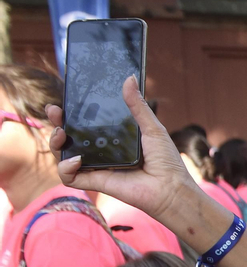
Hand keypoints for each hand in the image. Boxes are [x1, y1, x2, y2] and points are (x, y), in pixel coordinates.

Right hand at [46, 77, 197, 227]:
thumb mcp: (151, 128)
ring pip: (63, 155)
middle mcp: (100, 152)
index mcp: (112, 138)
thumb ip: (137, 105)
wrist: (172, 188)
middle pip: (69, 137)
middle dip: (56, 123)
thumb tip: (129, 78)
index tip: (64, 100)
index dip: (71, 112)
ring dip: (55, 143)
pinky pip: (69, 177)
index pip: (85, 123)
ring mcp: (96, 167)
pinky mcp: (95, 182)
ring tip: (61, 133)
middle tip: (55, 111)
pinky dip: (65, 168)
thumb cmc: (166, 161)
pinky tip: (75, 160)